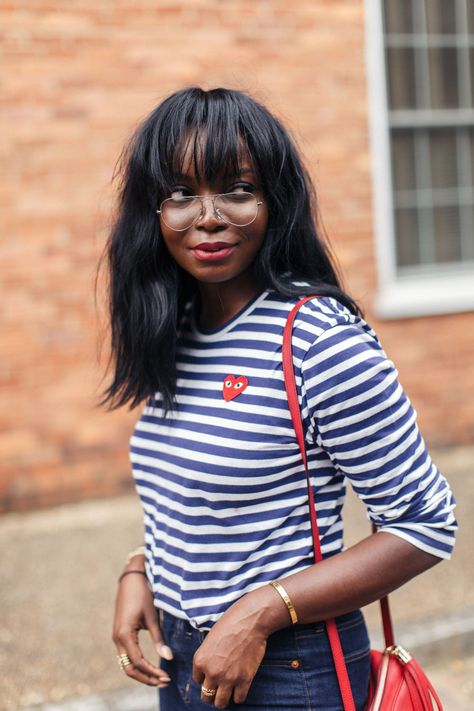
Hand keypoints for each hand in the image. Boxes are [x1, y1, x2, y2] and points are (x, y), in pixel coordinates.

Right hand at [112, 559, 172, 687]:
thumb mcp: (152, 616)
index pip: (138, 663)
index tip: (167, 677)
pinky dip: (138, 664)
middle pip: (129, 669)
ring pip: (126, 664)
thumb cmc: (143, 594)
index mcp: (124, 634)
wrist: (132, 577)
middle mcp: (117, 638)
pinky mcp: (120, 633)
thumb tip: (168, 658)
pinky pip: (127, 655)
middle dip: (146, 678)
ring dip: (142, 673)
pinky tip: (151, 666)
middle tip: (164, 682)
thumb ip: (159, 638)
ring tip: (159, 677)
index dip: (152, 673)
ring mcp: (117, 636)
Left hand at [192, 585, 280, 708]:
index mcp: (200, 660)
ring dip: (224, 699)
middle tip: (220, 687)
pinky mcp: (244, 680)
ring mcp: (228, 678)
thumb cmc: (230, 624)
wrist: (250, 621)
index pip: (198, 680)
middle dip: (212, 694)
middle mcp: (211, 672)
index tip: (214, 671)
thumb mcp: (211, 639)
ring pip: (220, 703)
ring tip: (229, 692)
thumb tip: (209, 670)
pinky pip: (239, 699)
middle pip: (206, 697)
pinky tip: (241, 687)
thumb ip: (208, 656)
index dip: (206, 677)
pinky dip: (239, 696)